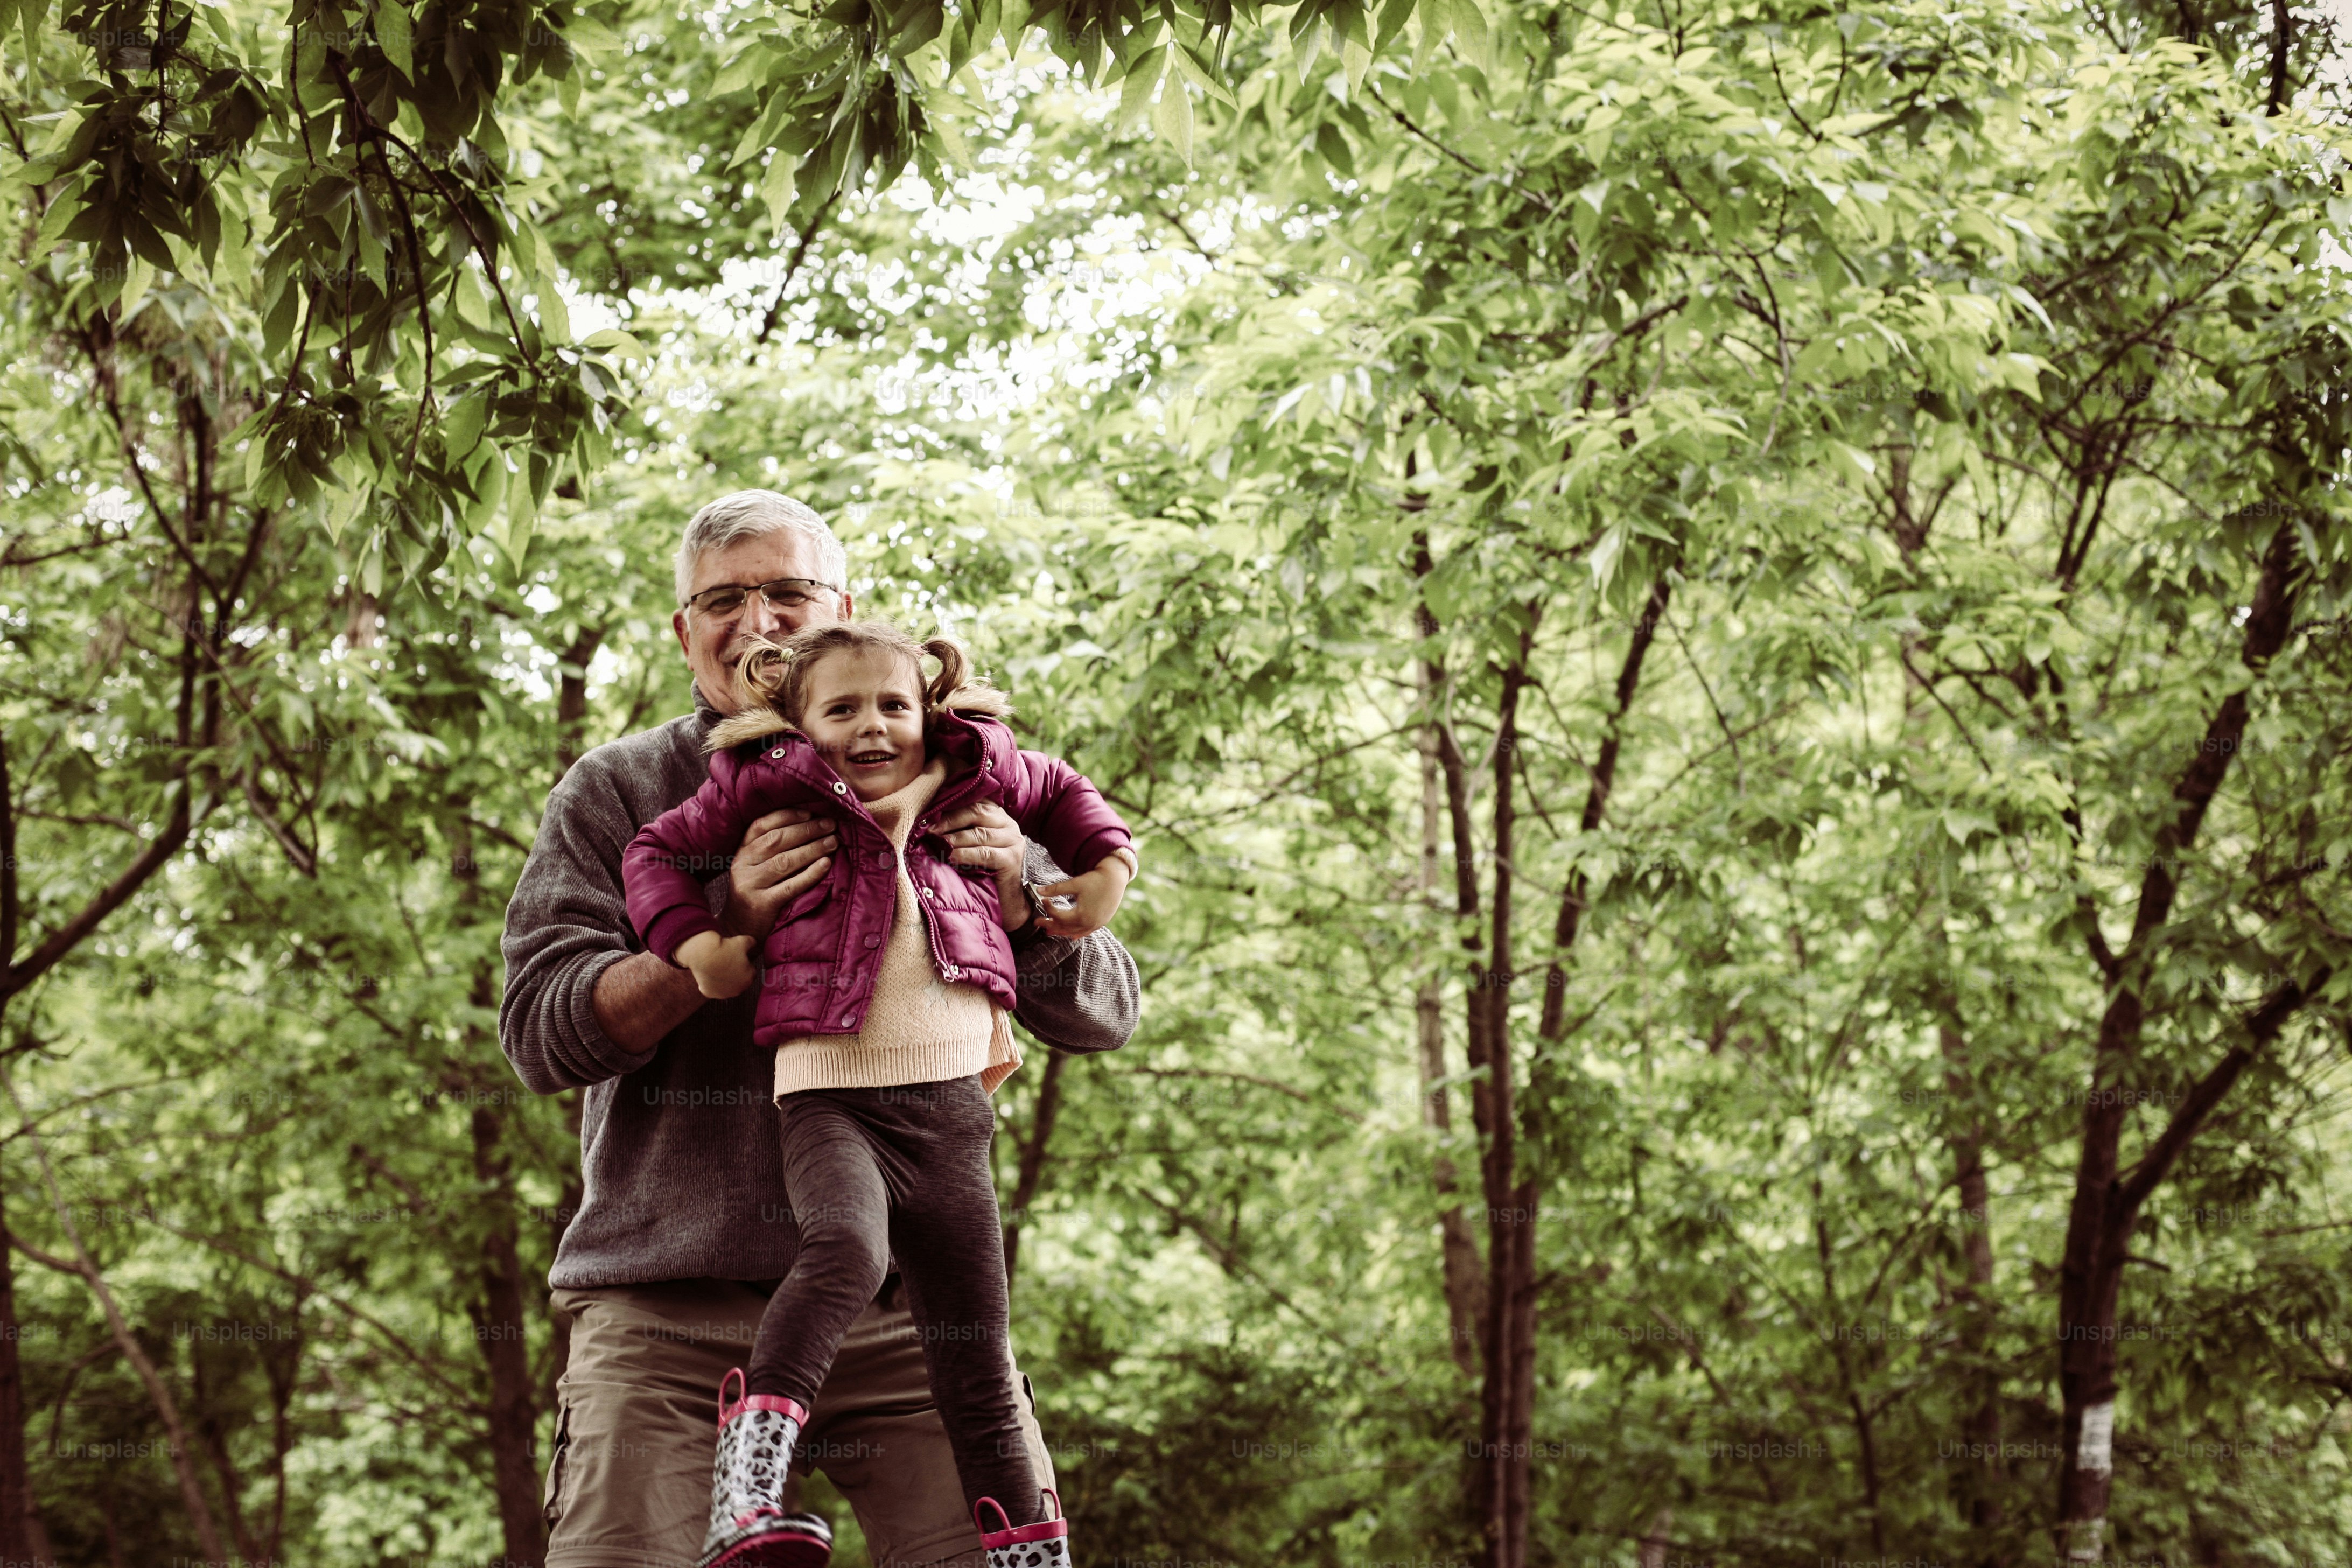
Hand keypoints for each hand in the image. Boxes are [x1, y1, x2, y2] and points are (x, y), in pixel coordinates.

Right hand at [676, 930, 756, 998]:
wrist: (704, 955)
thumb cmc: (724, 949)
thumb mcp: (742, 941)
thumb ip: (751, 942)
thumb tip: (753, 942)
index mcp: (748, 978)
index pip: (750, 971)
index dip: (744, 964)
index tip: (737, 958)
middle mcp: (737, 990)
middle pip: (739, 981)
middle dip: (735, 974)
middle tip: (727, 962)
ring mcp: (723, 993)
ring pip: (726, 987)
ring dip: (724, 980)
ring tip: (718, 967)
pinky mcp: (710, 993)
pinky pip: (712, 989)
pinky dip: (711, 983)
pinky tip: (709, 974)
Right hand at [722, 808, 838, 943]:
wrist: (738, 931)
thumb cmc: (755, 894)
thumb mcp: (754, 868)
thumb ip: (771, 849)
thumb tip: (809, 823)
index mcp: (741, 852)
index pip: (761, 825)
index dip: (787, 816)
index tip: (810, 812)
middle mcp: (742, 865)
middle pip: (776, 840)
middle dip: (807, 829)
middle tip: (830, 824)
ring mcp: (750, 885)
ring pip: (784, 861)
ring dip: (812, 848)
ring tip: (833, 842)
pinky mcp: (762, 904)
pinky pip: (791, 886)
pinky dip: (810, 874)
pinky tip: (826, 865)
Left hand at [931, 799, 1032, 932]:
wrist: (1007, 903)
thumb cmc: (984, 873)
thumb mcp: (971, 846)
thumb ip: (960, 830)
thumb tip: (930, 823)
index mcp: (998, 816)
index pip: (974, 801)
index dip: (951, 805)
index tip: (929, 813)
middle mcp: (1009, 824)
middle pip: (976, 812)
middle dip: (949, 820)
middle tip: (929, 829)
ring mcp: (1013, 841)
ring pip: (980, 833)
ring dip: (955, 838)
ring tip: (937, 843)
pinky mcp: (1012, 859)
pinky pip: (985, 853)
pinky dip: (966, 854)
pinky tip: (951, 857)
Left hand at [1032, 857, 1130, 939]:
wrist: (1116, 878)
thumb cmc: (1095, 880)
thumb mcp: (1074, 884)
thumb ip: (1056, 889)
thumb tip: (1038, 890)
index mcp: (1081, 915)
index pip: (1059, 916)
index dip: (1048, 908)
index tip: (1043, 900)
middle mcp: (1089, 923)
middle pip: (1065, 928)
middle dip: (1050, 925)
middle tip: (1037, 922)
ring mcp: (1096, 924)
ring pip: (1074, 932)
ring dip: (1061, 931)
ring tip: (1049, 931)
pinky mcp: (1101, 922)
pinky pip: (1086, 932)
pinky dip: (1076, 933)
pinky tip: (1071, 935)